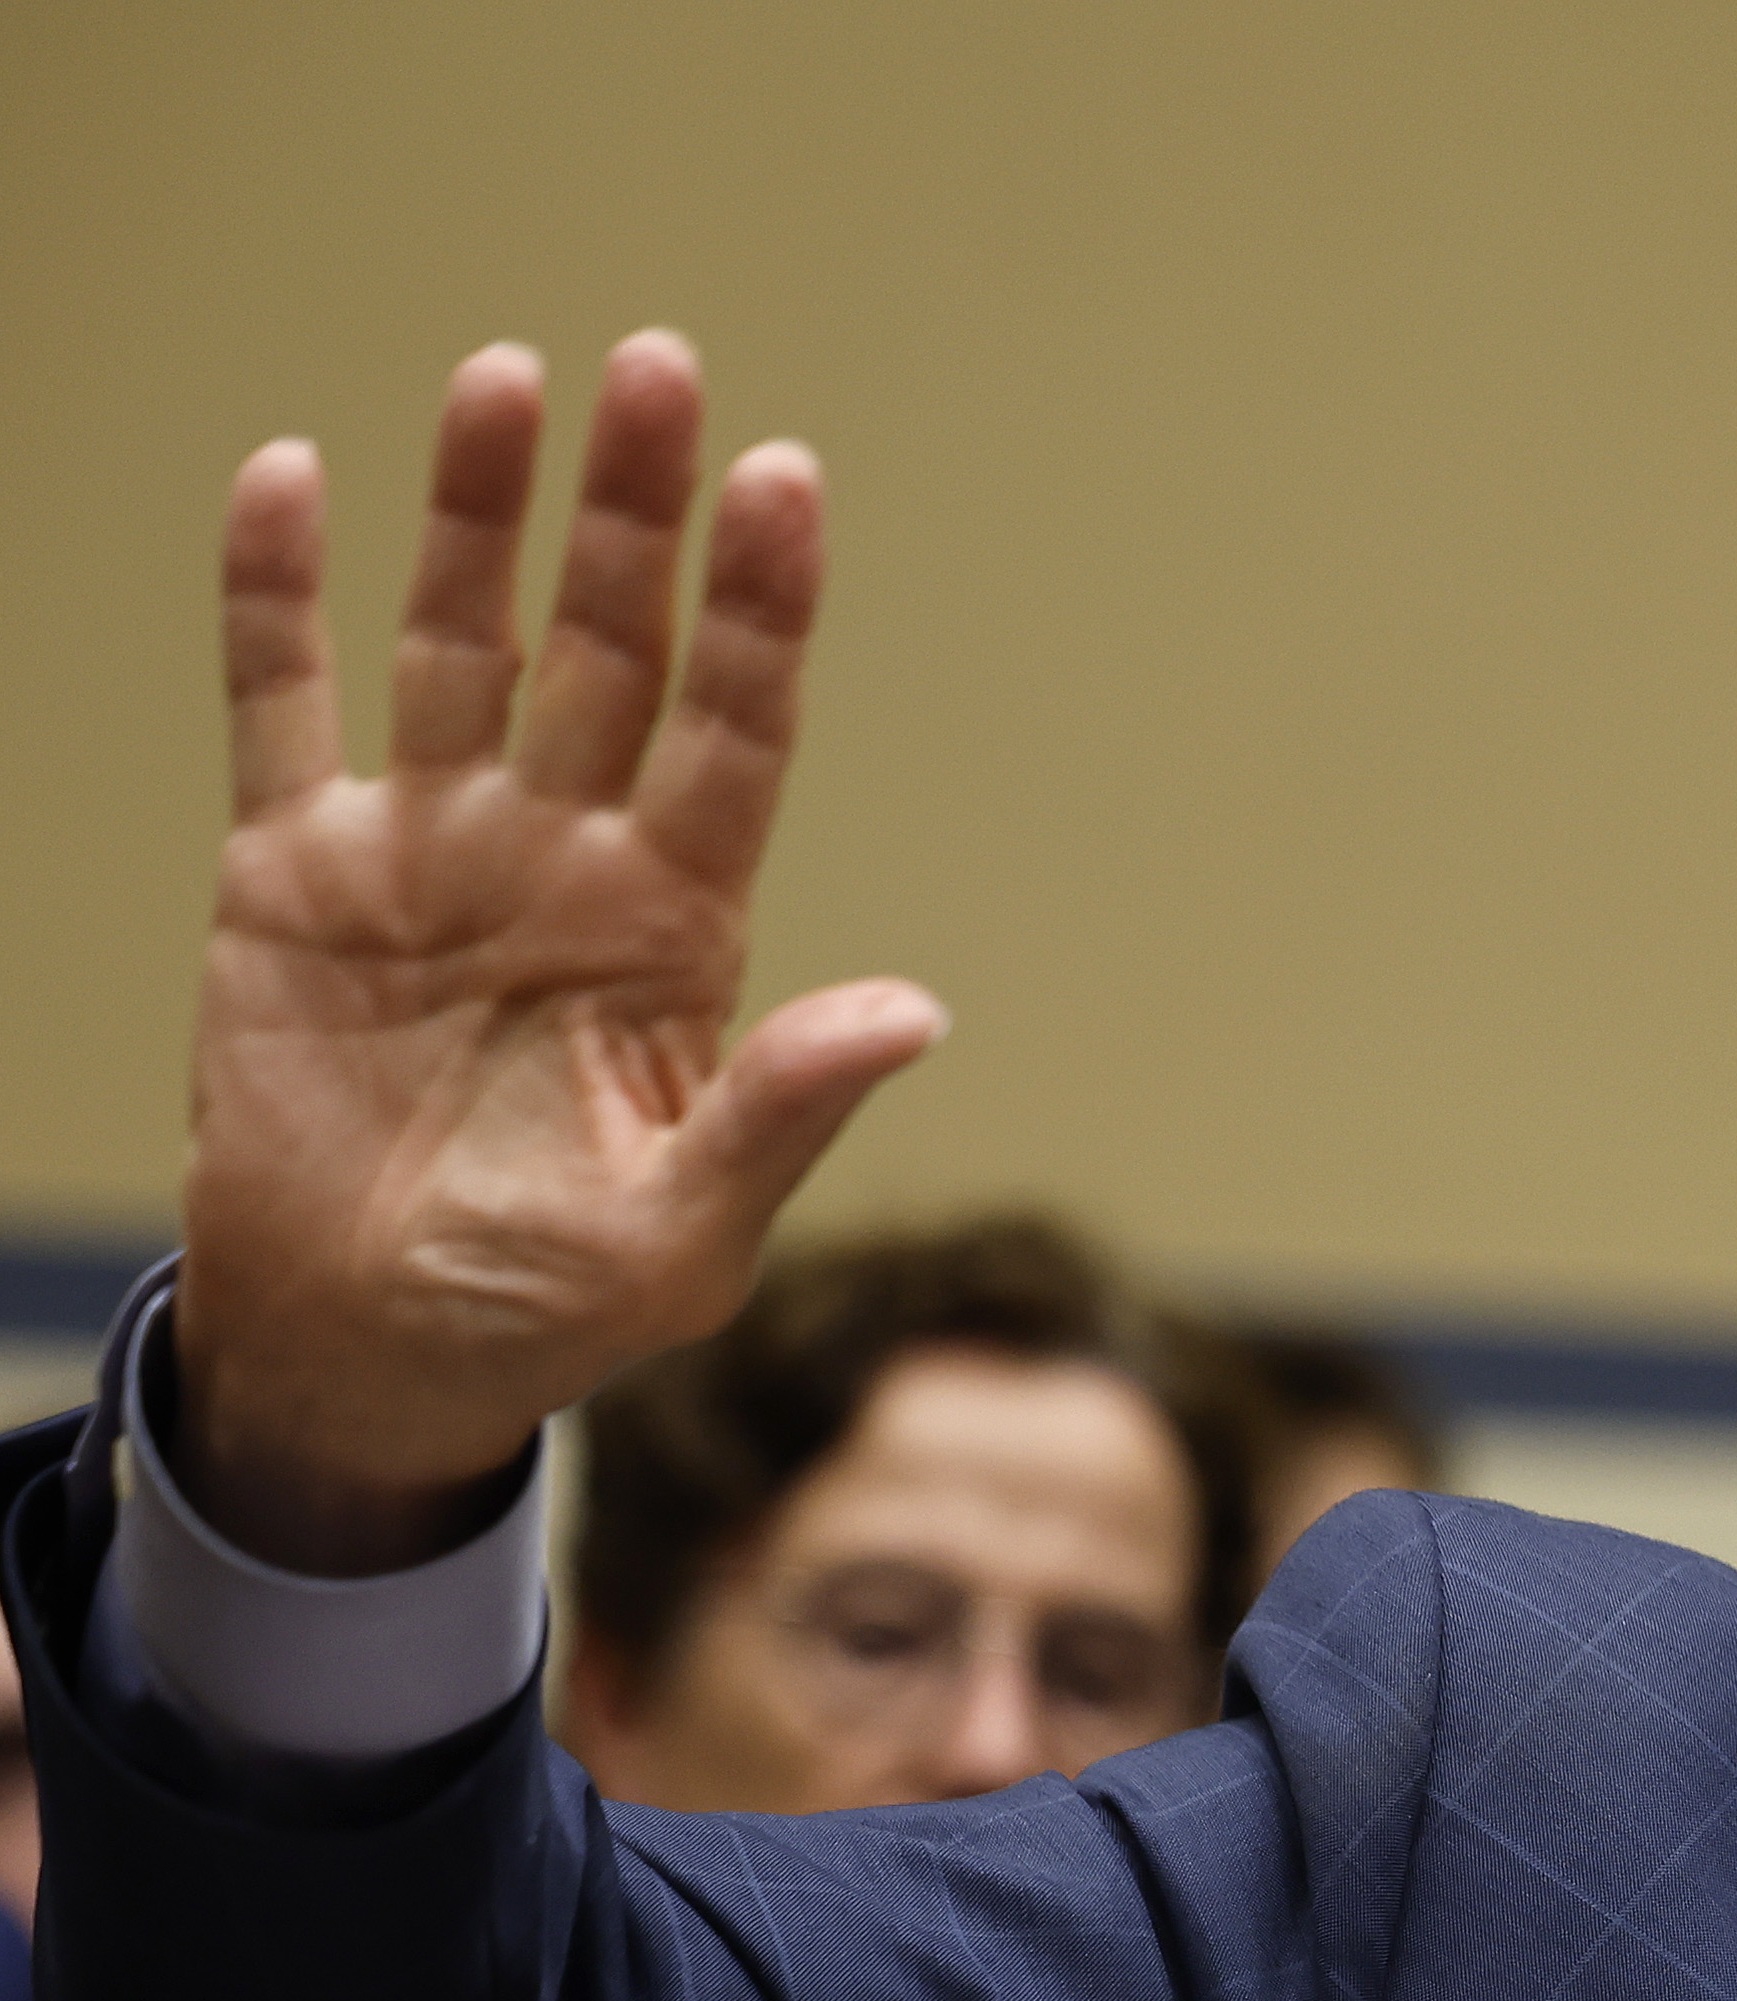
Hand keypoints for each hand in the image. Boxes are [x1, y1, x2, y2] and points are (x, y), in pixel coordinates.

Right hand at [176, 332, 941, 1570]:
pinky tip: (288, 477)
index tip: (785, 482)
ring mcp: (429, 849)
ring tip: (508, 376)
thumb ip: (784, 1110)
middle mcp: (563, 857)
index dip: (761, 610)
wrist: (378, 1350)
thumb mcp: (689, 1236)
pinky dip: (274, 595)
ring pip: (457, 639)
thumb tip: (916, 1013)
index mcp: (677, 931)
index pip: (737, 732)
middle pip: (610, 648)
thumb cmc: (553, 1305)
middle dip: (634, 514)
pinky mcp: (291, 869)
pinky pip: (280, 704)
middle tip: (658, 367)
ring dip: (479, 512)